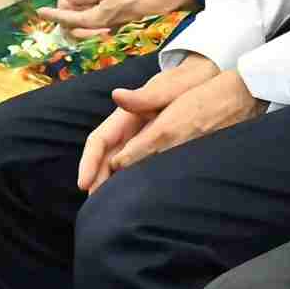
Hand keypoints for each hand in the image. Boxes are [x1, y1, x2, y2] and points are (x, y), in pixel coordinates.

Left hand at [37, 0, 186, 38]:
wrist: (154, 3)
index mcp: (94, 19)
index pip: (68, 18)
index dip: (53, 14)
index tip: (40, 11)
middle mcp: (98, 26)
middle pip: (73, 26)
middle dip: (61, 19)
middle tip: (49, 12)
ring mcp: (106, 25)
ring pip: (82, 25)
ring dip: (73, 18)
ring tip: (64, 10)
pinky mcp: (113, 22)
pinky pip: (92, 22)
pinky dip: (85, 17)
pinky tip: (85, 8)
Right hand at [76, 53, 225, 191]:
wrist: (205, 79)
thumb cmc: (185, 82)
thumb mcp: (167, 87)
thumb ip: (144, 96)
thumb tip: (116, 95)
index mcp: (125, 115)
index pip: (99, 141)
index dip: (89, 162)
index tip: (84, 183)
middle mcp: (128, 130)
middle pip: (105, 159)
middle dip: (96, 181)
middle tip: (95, 206)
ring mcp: (140, 139)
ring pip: (117, 166)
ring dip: (110, 185)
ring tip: (108, 209)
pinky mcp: (154, 148)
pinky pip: (136, 167)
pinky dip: (129, 182)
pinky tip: (133, 199)